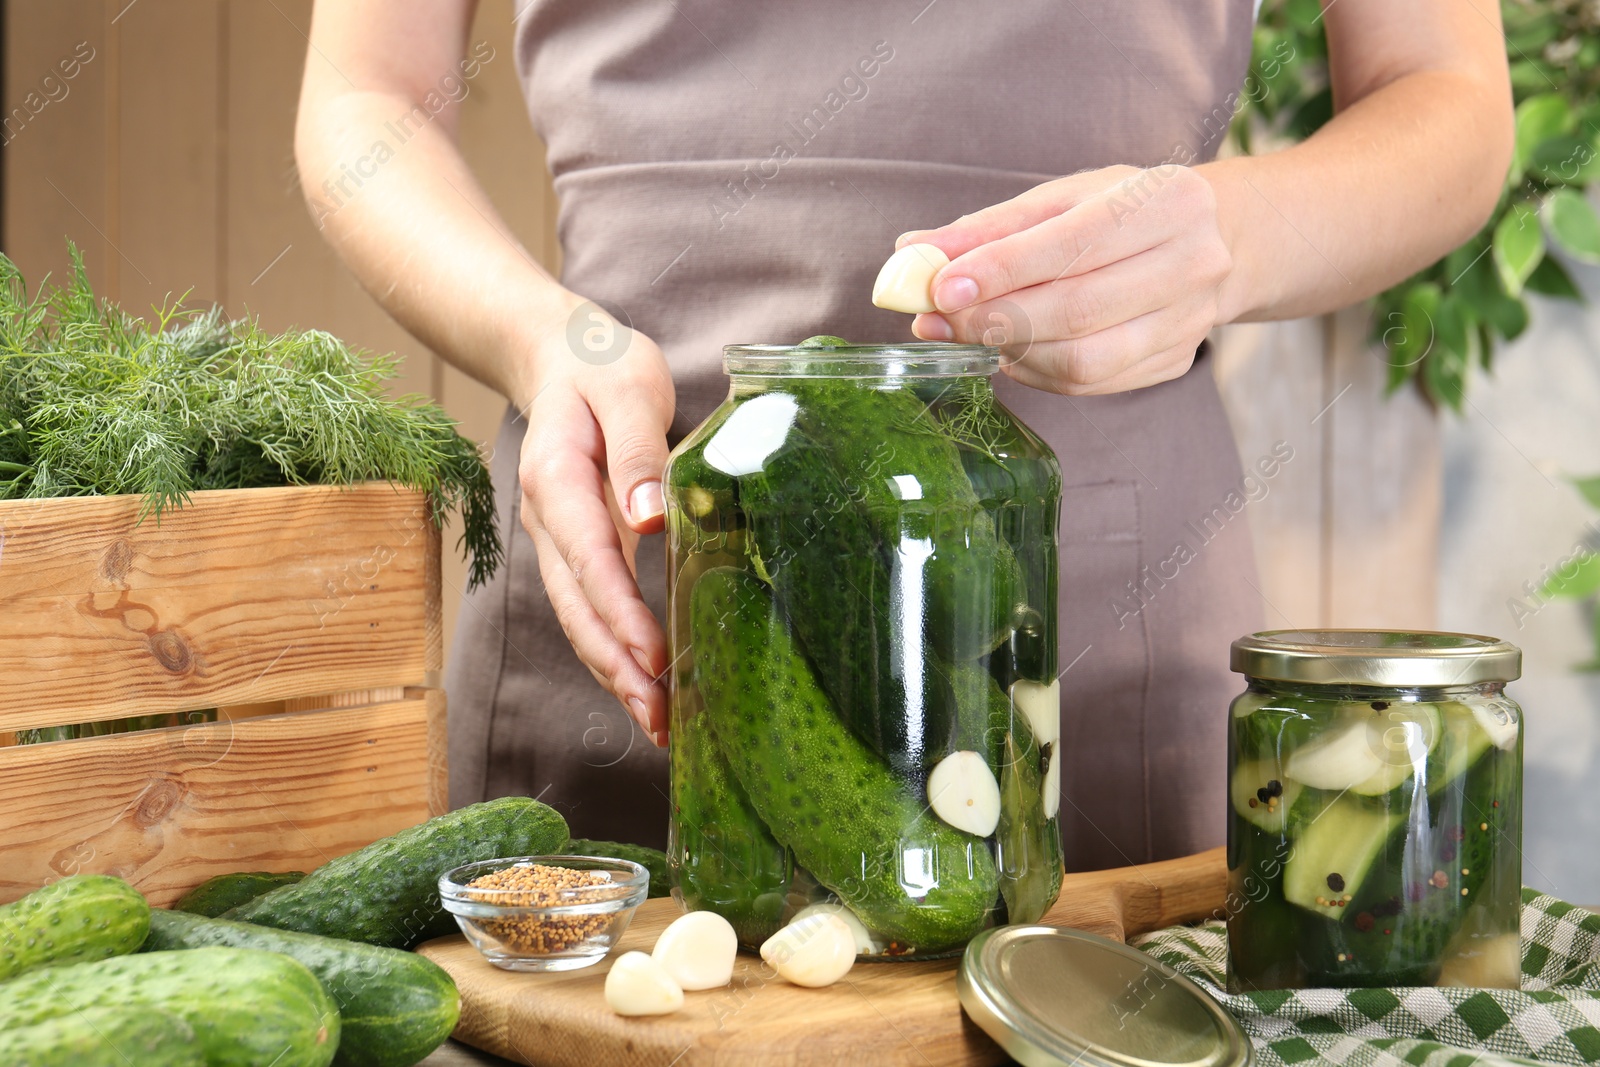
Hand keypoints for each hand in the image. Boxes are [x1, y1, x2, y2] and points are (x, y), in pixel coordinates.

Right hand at [516, 304, 674, 745]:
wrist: (557, 357)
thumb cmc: (599, 367)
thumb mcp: (627, 387)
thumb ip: (637, 452)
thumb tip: (652, 518)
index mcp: (556, 479)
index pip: (589, 560)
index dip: (620, 615)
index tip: (654, 658)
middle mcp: (547, 521)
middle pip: (576, 609)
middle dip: (617, 668)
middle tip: (661, 718)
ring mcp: (556, 541)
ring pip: (578, 621)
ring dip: (615, 674)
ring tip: (659, 723)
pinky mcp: (574, 551)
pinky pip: (589, 610)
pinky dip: (615, 653)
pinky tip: (648, 686)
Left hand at [900, 165, 1232, 395]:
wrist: (1212, 241)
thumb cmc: (1123, 211)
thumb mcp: (1064, 198)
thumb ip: (990, 227)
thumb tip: (914, 253)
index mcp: (1169, 201)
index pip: (1074, 243)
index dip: (1003, 269)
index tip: (941, 286)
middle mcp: (1192, 263)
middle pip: (1079, 309)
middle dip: (995, 319)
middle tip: (935, 320)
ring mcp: (1189, 321)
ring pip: (1084, 360)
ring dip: (1010, 352)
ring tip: (966, 333)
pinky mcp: (1174, 361)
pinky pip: (1090, 383)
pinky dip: (1035, 372)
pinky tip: (1009, 350)